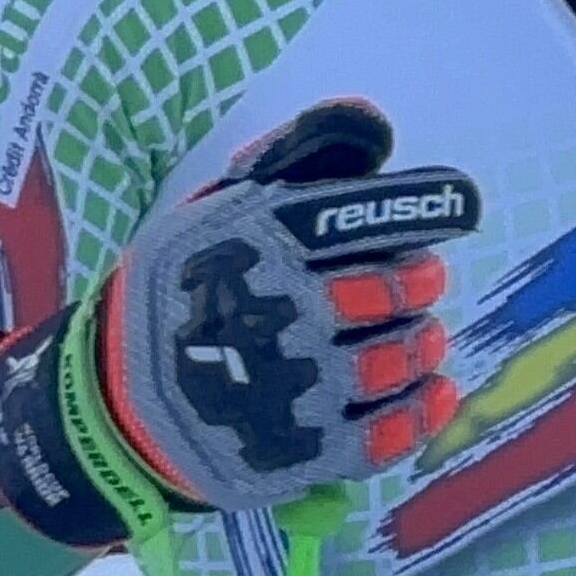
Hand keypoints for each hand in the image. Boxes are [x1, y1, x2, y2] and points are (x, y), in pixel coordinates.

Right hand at [93, 101, 480, 511]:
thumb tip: (373, 125)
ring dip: (422, 343)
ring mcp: (294, 383)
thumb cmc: (191, 287)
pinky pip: (386, 434)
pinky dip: (423, 411)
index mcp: (262, 238)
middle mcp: (282, 306)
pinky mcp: (301, 450)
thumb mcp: (222, 208)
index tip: (459, 208)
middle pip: (393, 289)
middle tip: (421, 281)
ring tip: (422, 336)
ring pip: (396, 359)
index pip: (367, 213)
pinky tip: (435, 391)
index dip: (431, 205)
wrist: (117, 397)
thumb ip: (297, 160)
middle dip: (419, 281)